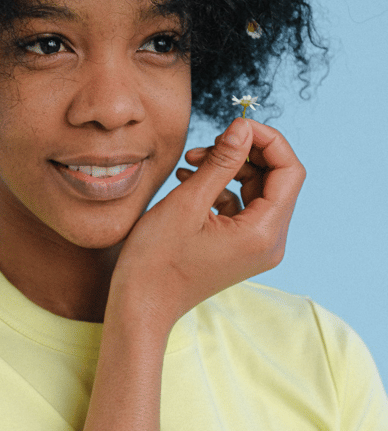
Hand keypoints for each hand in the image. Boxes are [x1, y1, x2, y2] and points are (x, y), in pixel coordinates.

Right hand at [108, 118, 305, 337]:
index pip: (289, 171)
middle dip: (244, 153)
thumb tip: (243, 127)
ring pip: (257, 190)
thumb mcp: (187, 202)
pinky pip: (241, 206)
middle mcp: (269, 242)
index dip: (267, 140)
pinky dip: (219, 187)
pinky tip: (189, 179)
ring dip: (229, 168)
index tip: (236, 124)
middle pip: (276, 179)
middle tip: (208, 143)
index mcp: (264, 233)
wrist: (141, 306)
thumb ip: (221, 162)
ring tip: (191, 162)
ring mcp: (256, 247)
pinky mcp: (240, 247)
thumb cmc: (157, 259)